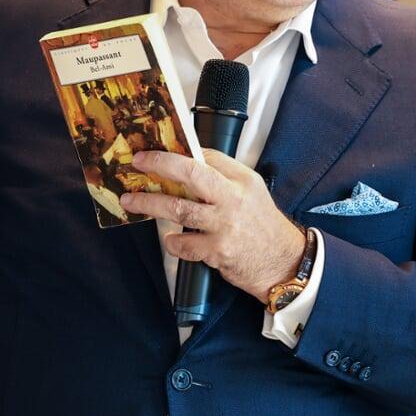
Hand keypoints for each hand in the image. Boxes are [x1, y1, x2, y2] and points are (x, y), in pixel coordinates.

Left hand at [119, 150, 305, 302]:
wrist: (284, 262)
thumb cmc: (263, 226)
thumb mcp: (252, 191)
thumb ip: (225, 176)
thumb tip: (191, 160)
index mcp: (242, 180)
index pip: (207, 156)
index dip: (178, 153)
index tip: (156, 153)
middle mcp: (233, 199)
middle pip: (190, 174)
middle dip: (159, 164)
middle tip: (138, 163)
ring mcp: (224, 226)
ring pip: (178, 209)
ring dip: (150, 204)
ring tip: (131, 202)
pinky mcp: (218, 251)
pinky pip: (184, 244)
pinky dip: (172, 242)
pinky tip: (169, 240)